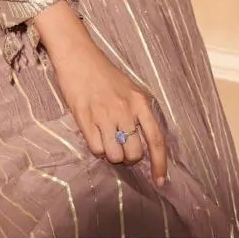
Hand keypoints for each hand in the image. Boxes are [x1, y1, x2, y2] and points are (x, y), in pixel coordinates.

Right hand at [47, 29, 168, 185]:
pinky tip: (94, 134)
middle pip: (134, 153)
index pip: (156, 139)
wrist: (78, 55)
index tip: (161, 182)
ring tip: (106, 138)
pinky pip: (96, 148)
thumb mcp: (130, 89)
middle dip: (128, 156)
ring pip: (114, 155)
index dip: (160, 164)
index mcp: (140, 101)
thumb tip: (143, 144)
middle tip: (121, 145)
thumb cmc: (104, 73)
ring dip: (111, 153)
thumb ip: (138, 113)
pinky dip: (97, 147)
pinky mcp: (84, 117)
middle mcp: (124, 109)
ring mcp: (103, 114)